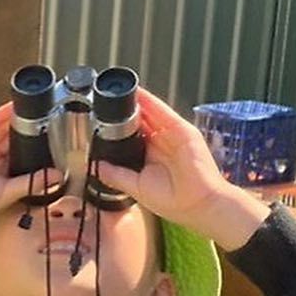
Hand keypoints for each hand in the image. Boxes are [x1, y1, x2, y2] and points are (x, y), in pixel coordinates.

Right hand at [0, 103, 39, 245]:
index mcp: (3, 174)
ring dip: (15, 119)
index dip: (34, 144)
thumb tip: (57, 176)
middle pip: (13, 138)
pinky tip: (12, 108)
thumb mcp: (7, 193)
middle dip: (27, 129)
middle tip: (45, 117)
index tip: (51, 135)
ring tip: (32, 108)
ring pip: (1, 128)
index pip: (22, 153)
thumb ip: (32, 182)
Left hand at [97, 88, 267, 250]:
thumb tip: (97, 166)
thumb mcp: (136, 187)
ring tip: (118, 91)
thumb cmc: (174, 201)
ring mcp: (172, 136)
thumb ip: (116, 175)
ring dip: (136, 102)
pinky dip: (151, 102)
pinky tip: (138, 94)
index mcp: (150, 157)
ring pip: (151, 113)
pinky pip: (164, 112)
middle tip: (107, 102)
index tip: (102, 120)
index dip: (119, 128)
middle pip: (141, 121)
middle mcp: (161, 144)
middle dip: (126, 112)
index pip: (132, 136)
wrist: (198, 204)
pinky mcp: (183, 131)